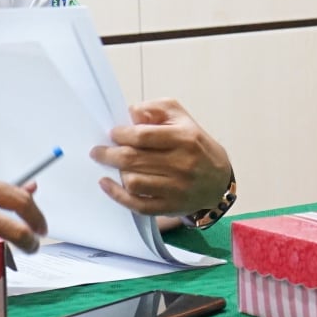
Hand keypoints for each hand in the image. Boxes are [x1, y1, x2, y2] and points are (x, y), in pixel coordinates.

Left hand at [90, 98, 232, 217]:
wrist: (218, 180)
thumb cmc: (195, 145)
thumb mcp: (182, 118)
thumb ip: (156, 109)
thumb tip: (131, 114)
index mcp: (184, 138)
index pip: (142, 136)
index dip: (121, 134)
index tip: (112, 134)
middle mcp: (182, 164)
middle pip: (134, 159)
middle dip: (109, 154)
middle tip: (97, 151)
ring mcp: (176, 188)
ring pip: (133, 182)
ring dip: (116, 172)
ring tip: (111, 165)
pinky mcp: (170, 207)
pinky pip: (138, 204)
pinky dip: (117, 195)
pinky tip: (107, 184)